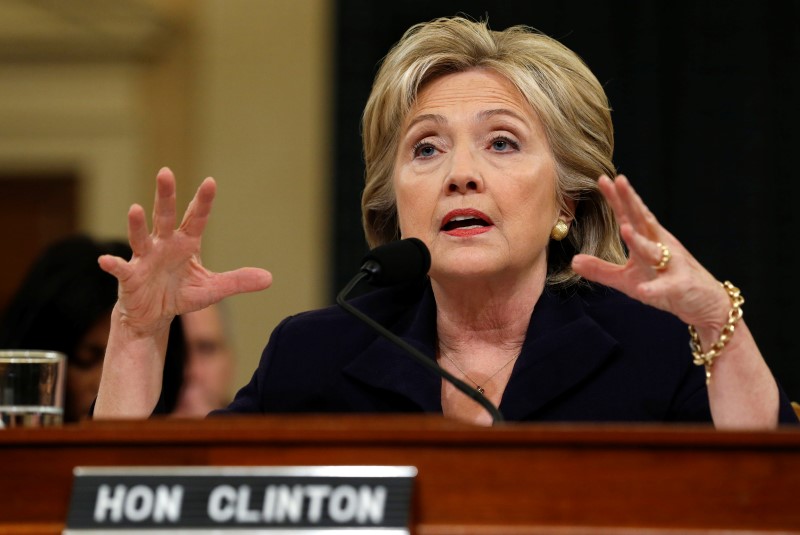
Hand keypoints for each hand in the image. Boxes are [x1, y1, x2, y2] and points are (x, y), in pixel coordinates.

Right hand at [98, 167, 271, 334]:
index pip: (196, 218)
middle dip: (165, 195)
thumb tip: (269, 278)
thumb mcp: (213, 289)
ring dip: (138, 224)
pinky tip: (106, 260)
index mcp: (186, 243)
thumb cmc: (180, 294)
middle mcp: (164, 245)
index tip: (210, 182)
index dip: (203, 201)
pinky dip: (114, 264)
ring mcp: (145, 258)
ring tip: (136, 208)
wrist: (152, 316)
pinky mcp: (130, 277)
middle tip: (165, 172)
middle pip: (165, 216)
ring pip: (141, 237)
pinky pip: (121, 269)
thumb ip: (238, 281)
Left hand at [571, 175, 727, 329]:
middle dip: (631, 202)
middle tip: (619, 181)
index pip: (629, 216)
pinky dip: (655, 288)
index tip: (603, 179)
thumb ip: (601, 269)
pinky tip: (644, 290)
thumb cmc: (665, 286)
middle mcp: (661, 247)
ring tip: (625, 230)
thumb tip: (574, 261)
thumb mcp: (627, 279)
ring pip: (654, 251)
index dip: (617, 199)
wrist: (704, 304)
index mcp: (648, 240)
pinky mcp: (680, 287)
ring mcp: (672, 265)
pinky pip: (666, 287)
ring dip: (640, 241)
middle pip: (643, 221)